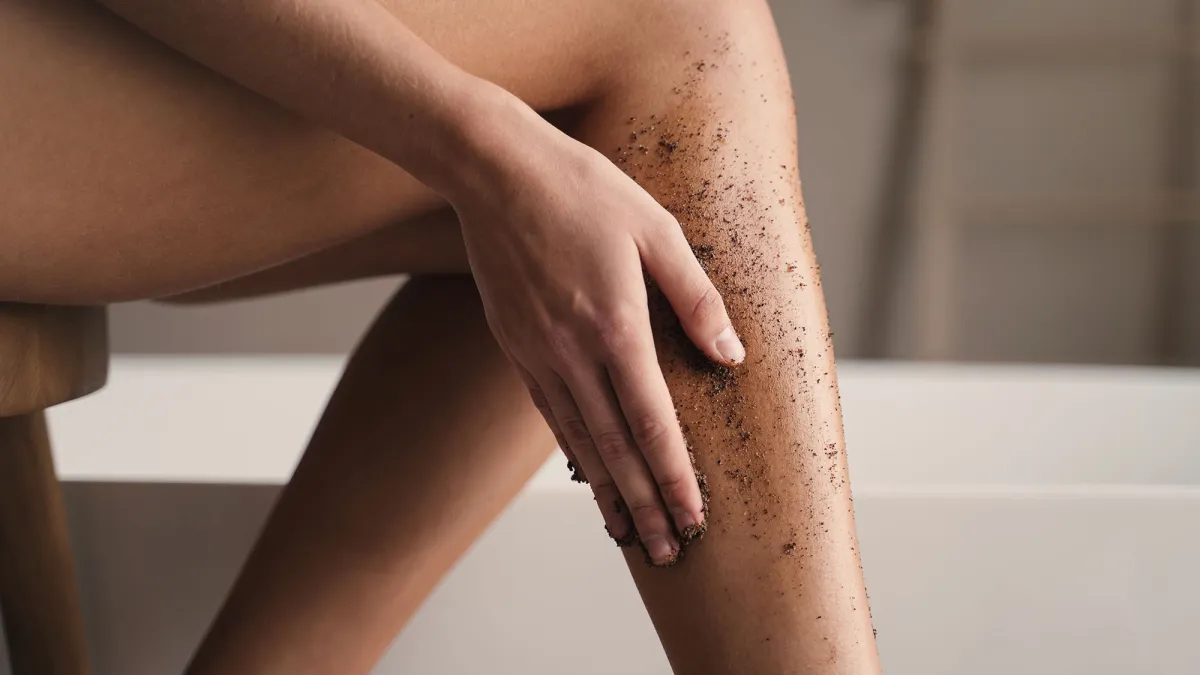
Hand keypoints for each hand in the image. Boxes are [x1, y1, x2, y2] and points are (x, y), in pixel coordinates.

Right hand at [451, 111, 743, 564]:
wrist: (495, 172)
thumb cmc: (582, 191)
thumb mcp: (657, 230)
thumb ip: (696, 298)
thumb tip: (730, 356)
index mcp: (616, 326)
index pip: (653, 423)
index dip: (674, 477)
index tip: (693, 518)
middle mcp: (574, 354)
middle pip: (616, 449)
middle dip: (644, 506)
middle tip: (666, 553)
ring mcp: (539, 355)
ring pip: (579, 442)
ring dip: (609, 494)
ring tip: (630, 536)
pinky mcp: (517, 347)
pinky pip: (551, 414)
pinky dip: (574, 453)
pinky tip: (588, 476)